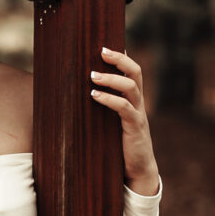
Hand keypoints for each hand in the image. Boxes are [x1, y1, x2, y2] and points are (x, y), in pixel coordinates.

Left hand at [90, 47, 159, 195]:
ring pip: (131, 87)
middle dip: (120, 59)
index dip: (122, 56)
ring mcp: (138, 114)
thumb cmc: (120, 146)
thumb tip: (76, 98)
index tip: (105, 45)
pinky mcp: (135, 128)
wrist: (137, 170)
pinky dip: (109, 100)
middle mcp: (138, 103)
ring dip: (111, 78)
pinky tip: (94, 96)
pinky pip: (124, 108)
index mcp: (133, 99)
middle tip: (101, 51)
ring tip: (92, 76)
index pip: (131, 71)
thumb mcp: (110, 124)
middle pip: (135, 72)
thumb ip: (102, 109)